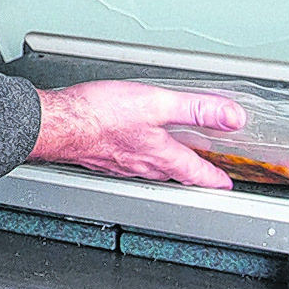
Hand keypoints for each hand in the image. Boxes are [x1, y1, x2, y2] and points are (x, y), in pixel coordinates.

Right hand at [30, 81, 243, 187]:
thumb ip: (196, 109)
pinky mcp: (98, 156)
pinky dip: (135, 160)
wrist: (56, 124)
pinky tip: (128, 148)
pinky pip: (125, 163)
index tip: (224, 184)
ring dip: (163, 168)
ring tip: (169, 161)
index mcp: (158, 153)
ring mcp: (117, 162)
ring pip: (148, 169)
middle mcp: (139, 163)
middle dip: (189, 174)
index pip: (194, 171)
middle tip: (200, 173)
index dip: (213, 177)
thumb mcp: (157, 104)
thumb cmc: (99, 115)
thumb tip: (232, 117)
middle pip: (172, 172)